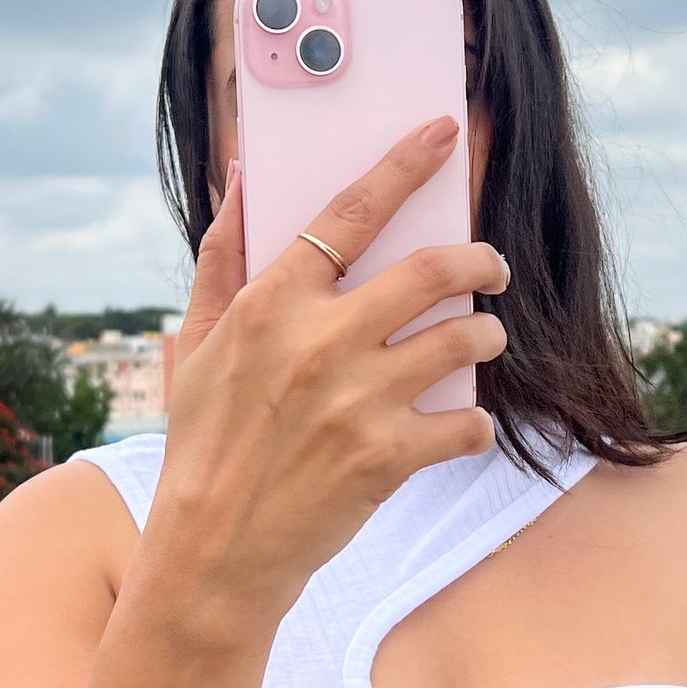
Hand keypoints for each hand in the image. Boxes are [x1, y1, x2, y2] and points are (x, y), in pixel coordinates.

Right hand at [152, 117, 509, 628]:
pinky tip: (460, 426)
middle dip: (479, 261)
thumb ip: (222, 256)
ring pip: (465, 340)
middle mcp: (320, 343)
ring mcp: (358, 401)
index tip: (442, 134)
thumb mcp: (197, 344)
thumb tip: (241, 175)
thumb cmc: (204, 444)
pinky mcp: (388, 458)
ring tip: (479, 341)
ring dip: (485, 336)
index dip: (403, 164)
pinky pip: (467, 423)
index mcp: (271, 305)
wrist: (215, 553)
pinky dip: (474, 423)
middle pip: (433, 270)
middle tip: (490, 268)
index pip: (350, 212)